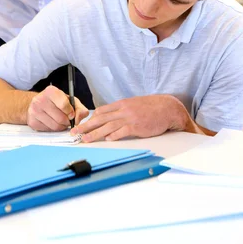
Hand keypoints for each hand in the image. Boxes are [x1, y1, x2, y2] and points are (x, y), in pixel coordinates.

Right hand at [27, 85, 88, 130]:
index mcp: (50, 91)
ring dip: (62, 127)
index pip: (63, 104)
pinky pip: (48, 130)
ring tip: (61, 122)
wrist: (38, 104)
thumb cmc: (56, 102)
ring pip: (55, 126)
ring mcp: (34, 111)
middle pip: (60, 118)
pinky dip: (54, 129)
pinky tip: (53, 123)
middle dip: (67, 122)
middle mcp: (40, 100)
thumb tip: (80, 117)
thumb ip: (79, 108)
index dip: (70, 112)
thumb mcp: (70, 100)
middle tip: (68, 120)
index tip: (72, 114)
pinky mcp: (32, 122)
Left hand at [72, 94, 188, 142]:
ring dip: (95, 133)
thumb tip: (111, 118)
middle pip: (100, 118)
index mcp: (122, 104)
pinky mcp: (137, 126)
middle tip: (75, 132)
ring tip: (85, 139)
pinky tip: (107, 139)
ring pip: (108, 126)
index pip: (101, 110)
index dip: (90, 118)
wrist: (167, 108)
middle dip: (86, 126)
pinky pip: (122, 131)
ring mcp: (130, 118)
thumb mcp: (134, 105)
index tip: (82, 124)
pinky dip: (114, 135)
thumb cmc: (152, 107)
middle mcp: (124, 110)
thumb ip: (122, 110)